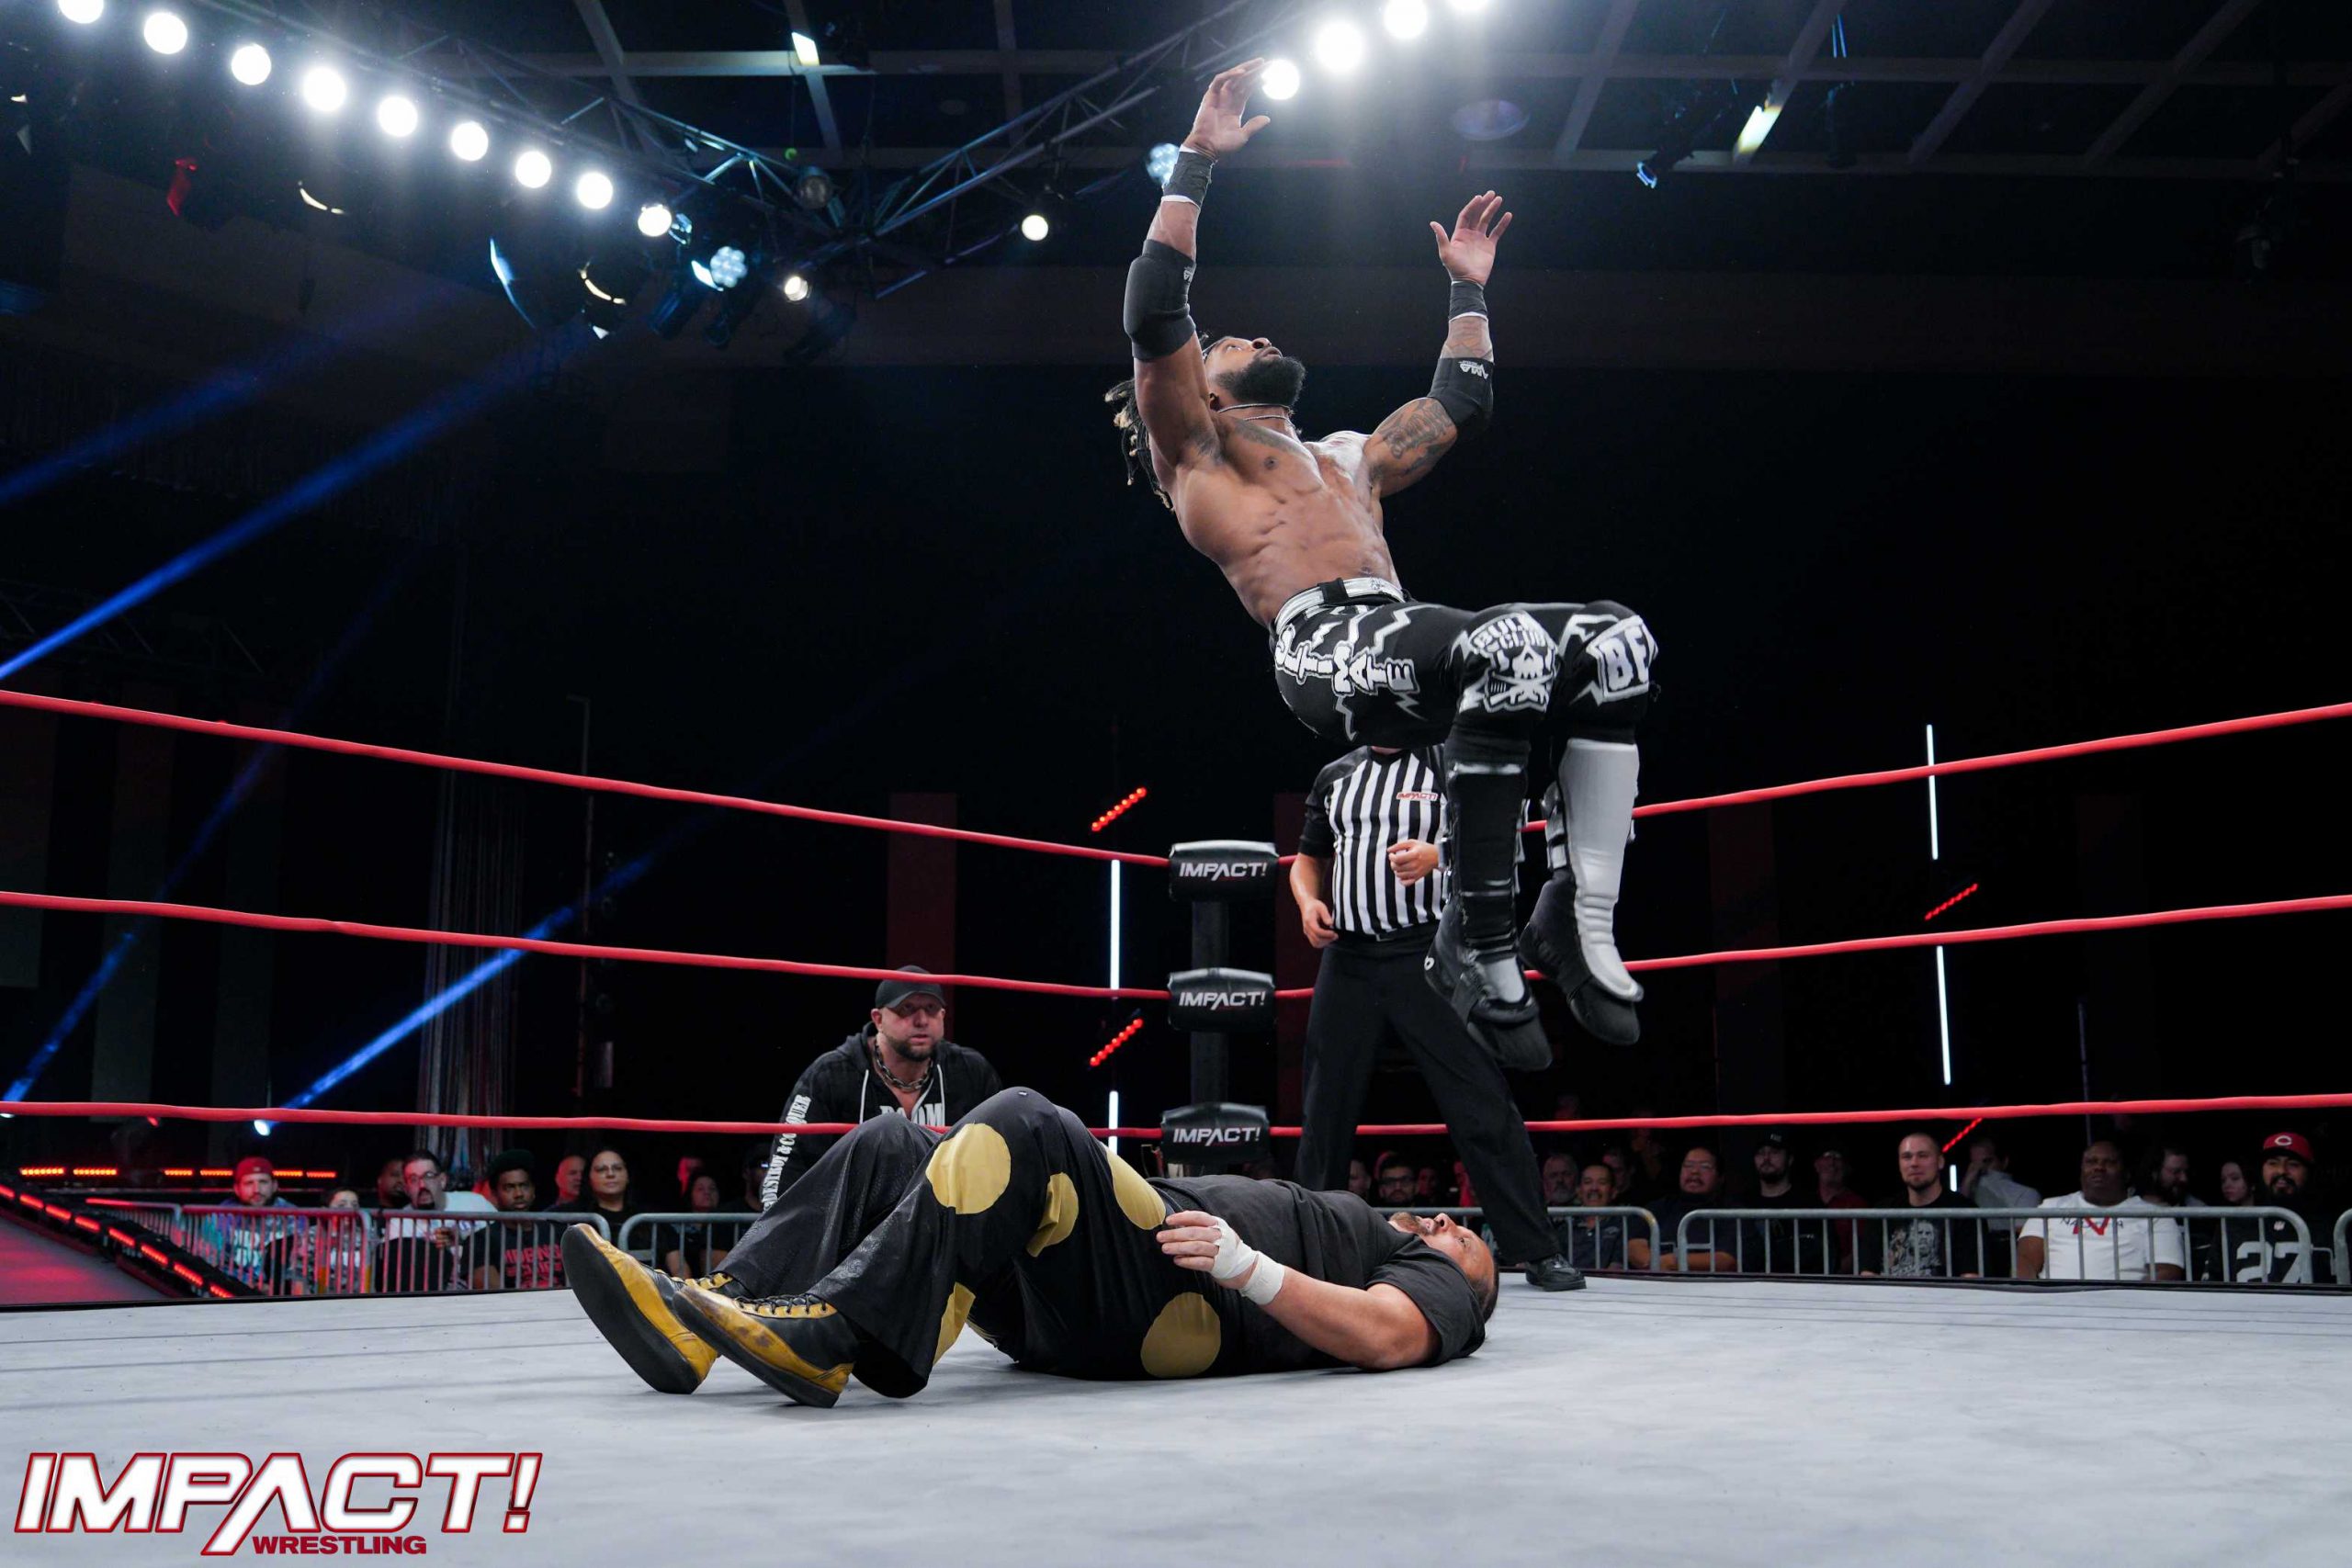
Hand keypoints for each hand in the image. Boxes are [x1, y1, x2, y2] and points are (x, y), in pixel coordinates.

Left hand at [1158, 1209, 1283, 1302]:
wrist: (1245, 1267)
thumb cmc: (1225, 1246)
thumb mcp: (1217, 1231)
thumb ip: (1200, 1224)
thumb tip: (1180, 1216)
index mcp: (1218, 1224)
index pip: (1199, 1217)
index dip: (1183, 1218)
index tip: (1169, 1221)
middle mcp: (1220, 1236)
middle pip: (1195, 1232)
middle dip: (1176, 1234)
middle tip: (1160, 1237)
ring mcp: (1220, 1251)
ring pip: (1196, 1247)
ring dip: (1179, 1247)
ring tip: (1165, 1248)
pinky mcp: (1219, 1266)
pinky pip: (1201, 1262)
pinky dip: (1187, 1261)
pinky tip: (1177, 1260)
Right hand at [1183, 60, 1271, 159]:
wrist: (1207, 148)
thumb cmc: (1223, 145)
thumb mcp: (1243, 135)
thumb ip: (1254, 125)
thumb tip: (1267, 119)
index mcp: (1236, 107)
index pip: (1248, 89)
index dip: (1258, 81)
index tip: (1269, 75)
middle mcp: (1228, 99)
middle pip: (1243, 80)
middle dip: (1255, 71)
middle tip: (1268, 63)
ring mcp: (1219, 96)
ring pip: (1233, 77)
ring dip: (1245, 68)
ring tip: (1258, 63)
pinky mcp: (1210, 96)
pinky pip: (1219, 80)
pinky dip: (1229, 74)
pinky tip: (1241, 72)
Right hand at [1300, 897, 1337, 947]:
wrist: (1306, 905)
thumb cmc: (1314, 905)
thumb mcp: (1321, 907)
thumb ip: (1326, 915)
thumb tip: (1331, 923)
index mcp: (1309, 921)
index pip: (1317, 931)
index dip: (1327, 934)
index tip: (1334, 933)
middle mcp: (1307, 928)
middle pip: (1316, 940)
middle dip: (1327, 940)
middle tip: (1336, 936)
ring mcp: (1307, 932)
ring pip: (1315, 943)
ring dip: (1325, 943)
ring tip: (1332, 938)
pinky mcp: (1308, 934)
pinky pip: (1314, 942)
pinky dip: (1322, 943)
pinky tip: (1328, 938)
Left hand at [1386, 838, 1439, 885]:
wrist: (1436, 856)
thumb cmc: (1422, 848)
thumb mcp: (1411, 842)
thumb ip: (1399, 845)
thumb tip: (1388, 850)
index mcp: (1414, 854)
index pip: (1397, 859)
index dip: (1391, 857)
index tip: (1391, 854)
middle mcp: (1415, 865)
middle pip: (1397, 867)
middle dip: (1392, 863)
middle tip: (1395, 859)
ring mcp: (1416, 873)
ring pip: (1399, 875)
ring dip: (1396, 870)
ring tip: (1400, 865)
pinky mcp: (1417, 878)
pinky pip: (1405, 883)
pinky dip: (1401, 880)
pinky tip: (1402, 874)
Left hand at [1429, 191, 1512, 283]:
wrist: (1469, 282)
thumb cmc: (1455, 268)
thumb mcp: (1446, 252)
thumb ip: (1441, 237)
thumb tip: (1433, 223)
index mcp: (1459, 234)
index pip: (1466, 215)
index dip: (1472, 206)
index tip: (1479, 197)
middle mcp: (1470, 234)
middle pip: (1477, 215)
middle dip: (1484, 204)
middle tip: (1491, 193)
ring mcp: (1480, 239)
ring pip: (1487, 221)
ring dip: (1493, 210)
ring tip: (1499, 199)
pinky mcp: (1489, 246)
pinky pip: (1497, 232)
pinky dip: (1502, 224)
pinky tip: (1507, 215)